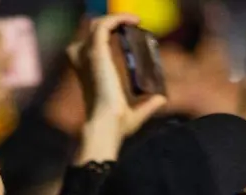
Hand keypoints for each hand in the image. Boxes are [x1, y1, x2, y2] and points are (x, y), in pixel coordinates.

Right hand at [68, 14, 166, 143]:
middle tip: (130, 25)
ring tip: (135, 21)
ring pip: (97, 24)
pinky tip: (135, 21)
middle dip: (109, 23)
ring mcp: (88, 56)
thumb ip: (147, 105)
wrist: (107, 126)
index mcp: (89, 74)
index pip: (90, 46)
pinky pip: (105, 25)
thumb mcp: (134, 113)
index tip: (127, 33)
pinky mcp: (96, 52)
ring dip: (117, 18)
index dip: (106, 35)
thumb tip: (161, 100)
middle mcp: (85, 63)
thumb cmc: (116, 126)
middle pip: (90, 30)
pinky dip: (119, 18)